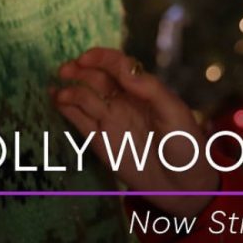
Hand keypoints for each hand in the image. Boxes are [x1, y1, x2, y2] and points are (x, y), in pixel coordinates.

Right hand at [52, 47, 218, 216]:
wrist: (183, 186)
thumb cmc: (186, 145)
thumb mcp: (174, 113)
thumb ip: (150, 89)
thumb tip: (126, 69)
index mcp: (143, 89)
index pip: (119, 66)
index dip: (102, 58)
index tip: (85, 57)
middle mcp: (124, 100)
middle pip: (98, 78)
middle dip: (81, 71)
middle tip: (65, 69)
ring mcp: (111, 120)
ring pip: (85, 98)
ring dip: (70, 90)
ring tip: (58, 91)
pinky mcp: (100, 142)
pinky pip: (80, 122)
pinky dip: (66, 110)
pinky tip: (55, 99)